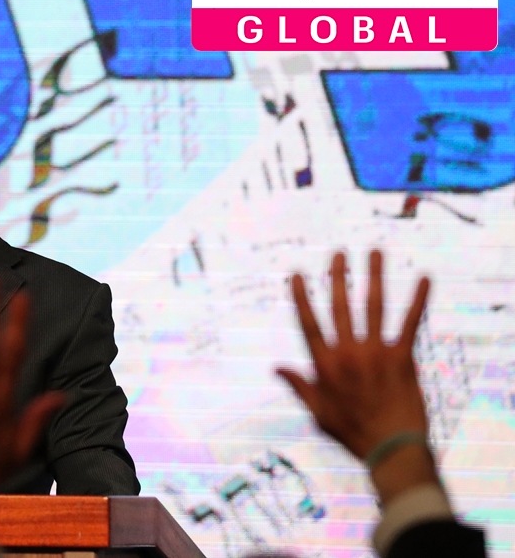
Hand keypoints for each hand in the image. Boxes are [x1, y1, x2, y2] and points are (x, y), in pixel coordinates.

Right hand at [276, 250, 430, 460]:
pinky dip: (418, 299)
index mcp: (325, 365)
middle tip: (338, 254)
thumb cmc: (352, 433)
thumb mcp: (317, 412)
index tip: (298, 274)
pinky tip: (424, 278)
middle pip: (341, 307)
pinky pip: (411, 323)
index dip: (302, 297)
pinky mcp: (403, 357)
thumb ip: (299, 385)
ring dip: (374, 276)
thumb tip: (277, 369)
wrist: (391, 447)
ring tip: (374, 252)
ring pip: (374, 306)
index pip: (309, 323)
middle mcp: (348, 353)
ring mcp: (377, 353)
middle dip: (338, 277)